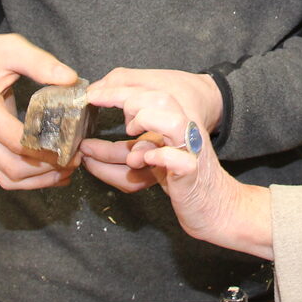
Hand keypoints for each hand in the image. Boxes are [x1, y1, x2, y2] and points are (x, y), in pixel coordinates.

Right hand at [0, 33, 80, 190]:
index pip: (16, 142)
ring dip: (39, 180)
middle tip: (76, 157)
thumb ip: (40, 63)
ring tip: (69, 169)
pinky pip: (5, 175)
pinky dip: (29, 181)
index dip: (47, 150)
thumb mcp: (12, 48)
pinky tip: (54, 174)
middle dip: (48, 168)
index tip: (73, 146)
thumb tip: (70, 79)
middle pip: (14, 168)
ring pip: (9, 178)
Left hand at [77, 68, 223, 194]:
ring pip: (173, 122)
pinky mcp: (190, 173)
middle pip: (162, 99)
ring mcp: (189, 150)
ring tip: (130, 138)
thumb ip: (123, 149)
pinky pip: (178, 159)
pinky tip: (142, 160)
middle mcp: (183, 131)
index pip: (148, 95)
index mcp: (174, 122)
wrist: (215, 208)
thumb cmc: (176, 180)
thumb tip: (86, 149)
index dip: (118, 93)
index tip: (91, 97)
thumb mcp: (149, 159)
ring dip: (146, 123)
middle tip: (111, 121)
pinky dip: (158, 156)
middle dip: (130, 102)